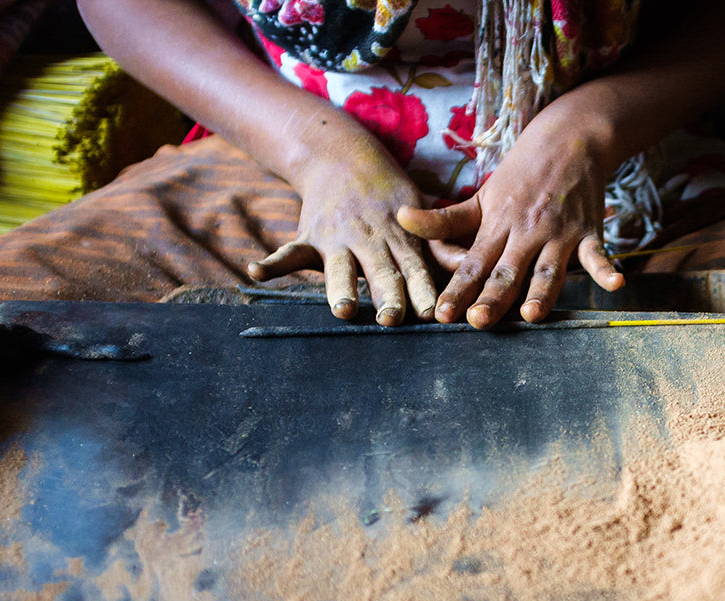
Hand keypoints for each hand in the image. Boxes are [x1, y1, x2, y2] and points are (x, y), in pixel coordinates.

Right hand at [248, 132, 435, 325]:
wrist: (343, 157)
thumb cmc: (390, 197)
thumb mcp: (419, 213)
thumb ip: (439, 243)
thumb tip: (467, 265)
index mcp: (398, 236)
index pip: (414, 267)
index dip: (422, 290)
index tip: (431, 313)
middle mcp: (369, 239)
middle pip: (381, 272)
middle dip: (387, 296)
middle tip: (393, 319)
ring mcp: (337, 239)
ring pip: (339, 269)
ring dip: (341, 289)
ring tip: (343, 310)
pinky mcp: (310, 238)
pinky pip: (289, 252)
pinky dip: (272, 263)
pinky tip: (256, 272)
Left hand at [397, 100, 624, 328]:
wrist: (570, 137)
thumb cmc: (520, 175)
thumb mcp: (480, 196)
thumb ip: (443, 219)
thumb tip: (400, 218)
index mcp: (497, 227)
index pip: (473, 264)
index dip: (457, 289)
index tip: (442, 314)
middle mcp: (526, 233)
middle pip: (507, 271)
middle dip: (492, 297)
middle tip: (477, 321)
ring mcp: (559, 234)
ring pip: (548, 269)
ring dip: (542, 291)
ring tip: (532, 314)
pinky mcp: (588, 232)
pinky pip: (598, 253)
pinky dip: (606, 268)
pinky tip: (616, 285)